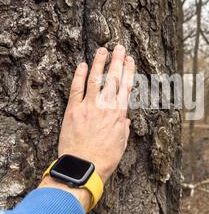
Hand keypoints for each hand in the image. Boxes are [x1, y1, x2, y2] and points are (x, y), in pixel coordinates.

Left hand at [39, 45, 134, 211]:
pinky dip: (79, 76)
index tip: (130, 59)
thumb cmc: (105, 159)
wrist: (85, 167)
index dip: (128, 71)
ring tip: (102, 50)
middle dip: (117, 61)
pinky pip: (76, 89)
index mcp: (119, 114)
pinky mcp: (73, 110)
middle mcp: (106, 107)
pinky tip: (82, 65)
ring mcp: (89, 107)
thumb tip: (125, 121)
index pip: (126, 87)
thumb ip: (124, 129)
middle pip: (113, 79)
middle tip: (119, 47)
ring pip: (96, 79)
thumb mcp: (121, 145)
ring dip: (99, 63)